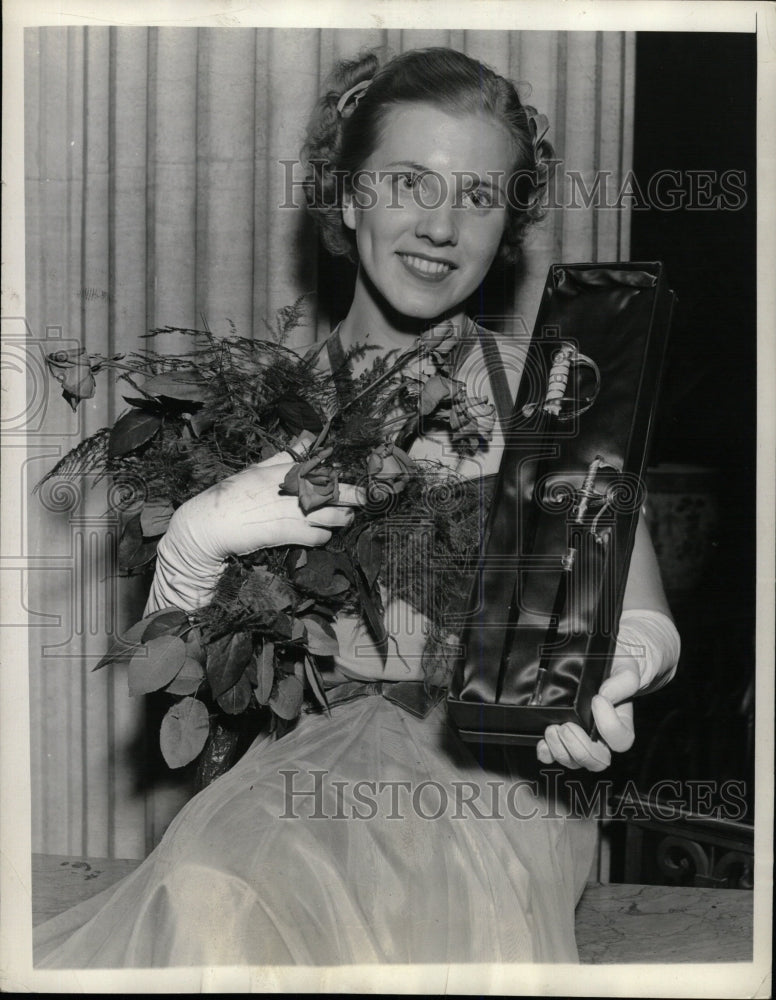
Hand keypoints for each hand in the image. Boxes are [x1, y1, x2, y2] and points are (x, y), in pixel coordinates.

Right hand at [144, 452, 353, 614]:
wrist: (213, 522)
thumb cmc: (233, 493)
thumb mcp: (259, 468)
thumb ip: (286, 454)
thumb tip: (307, 436)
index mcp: (291, 470)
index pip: (329, 470)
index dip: (346, 477)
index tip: (359, 481)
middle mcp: (298, 489)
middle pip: (342, 492)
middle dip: (359, 496)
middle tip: (369, 499)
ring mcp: (297, 512)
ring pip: (337, 516)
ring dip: (344, 519)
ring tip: (345, 518)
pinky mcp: (292, 533)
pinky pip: (321, 537)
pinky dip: (324, 537)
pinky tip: (320, 535)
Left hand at [536, 646, 639, 771]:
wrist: (600, 664)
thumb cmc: (615, 669)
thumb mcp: (626, 668)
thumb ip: (624, 681)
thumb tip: (606, 694)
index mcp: (620, 724)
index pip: (621, 740)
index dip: (609, 726)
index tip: (597, 699)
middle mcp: (601, 738)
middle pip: (597, 762)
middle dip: (580, 749)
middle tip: (568, 726)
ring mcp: (580, 740)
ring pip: (574, 762)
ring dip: (561, 750)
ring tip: (552, 729)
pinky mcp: (560, 738)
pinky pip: (552, 757)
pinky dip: (546, 753)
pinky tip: (543, 742)